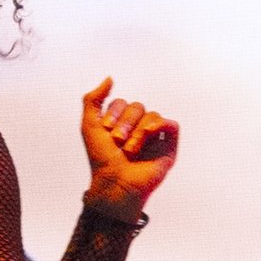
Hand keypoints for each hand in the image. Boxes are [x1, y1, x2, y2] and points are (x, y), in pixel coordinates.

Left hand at [80, 78, 179, 224]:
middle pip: (137, 106)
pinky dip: (159, 125)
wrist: (114, 182)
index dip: (114, 113)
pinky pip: (171, 124)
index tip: (106, 130)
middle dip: (125, 122)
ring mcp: (154, 136)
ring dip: (137, 131)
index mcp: (121, 122)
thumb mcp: (89, 125)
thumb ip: (92, 99)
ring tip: (130, 150)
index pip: (122, 102)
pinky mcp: (168, 146)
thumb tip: (110, 78)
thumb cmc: (101, 159)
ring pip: (152, 115)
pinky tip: (148, 135)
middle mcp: (138, 127)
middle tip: (117, 141)